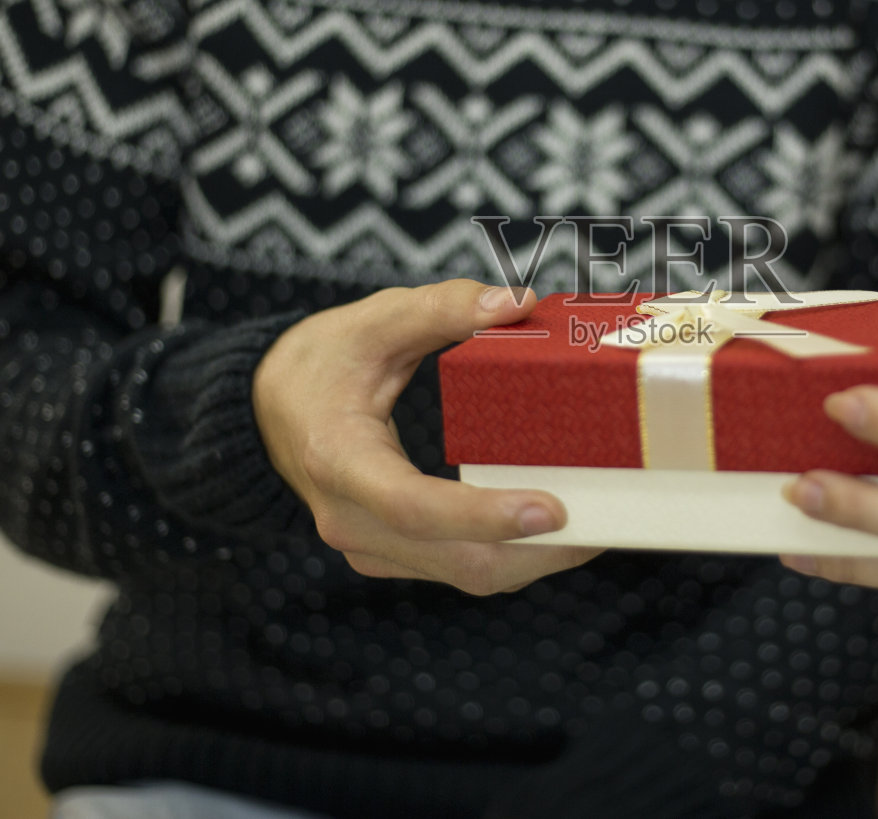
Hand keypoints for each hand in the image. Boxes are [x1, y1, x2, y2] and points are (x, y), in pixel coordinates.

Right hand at [254, 279, 600, 594]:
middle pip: (458, 561)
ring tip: (604, 526)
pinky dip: (516, 554)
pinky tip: (564, 528)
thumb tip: (515, 302)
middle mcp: (352, 521)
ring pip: (467, 575)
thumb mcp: (372, 320)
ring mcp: (372, 547)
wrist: (267, 409)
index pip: (413, 506)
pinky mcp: (395, 554)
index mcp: (339, 461)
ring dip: (538, 561)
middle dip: (540, 553)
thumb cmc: (322, 361)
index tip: (552, 509)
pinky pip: (462, 567)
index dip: (484, 516)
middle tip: (610, 523)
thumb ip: (439, 307)